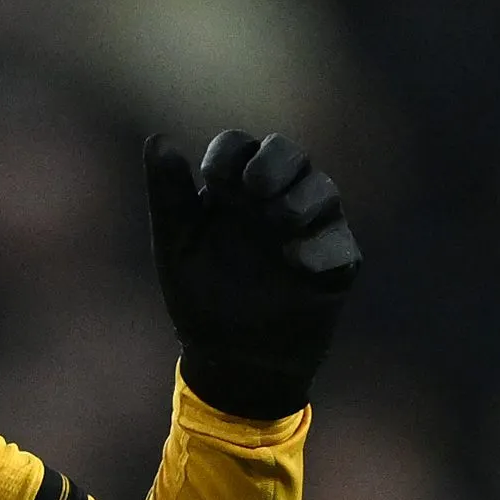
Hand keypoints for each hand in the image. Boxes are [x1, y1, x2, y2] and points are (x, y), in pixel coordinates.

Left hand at [143, 130, 360, 421]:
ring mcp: (309, 229)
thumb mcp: (176, 246)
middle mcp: (274, 200)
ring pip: (323, 190)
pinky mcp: (335, 265)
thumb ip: (168, 195)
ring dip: (301, 200)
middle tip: (255, 189)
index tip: (215, 181)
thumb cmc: (201, 297)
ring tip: (279, 223)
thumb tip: (156, 138)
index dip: (230, 155)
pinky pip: (342, 244)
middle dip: (276, 163)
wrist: (232, 360)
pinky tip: (298, 262)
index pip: (238, 148)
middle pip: (288, 154)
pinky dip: (323, 248)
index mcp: (233, 191)